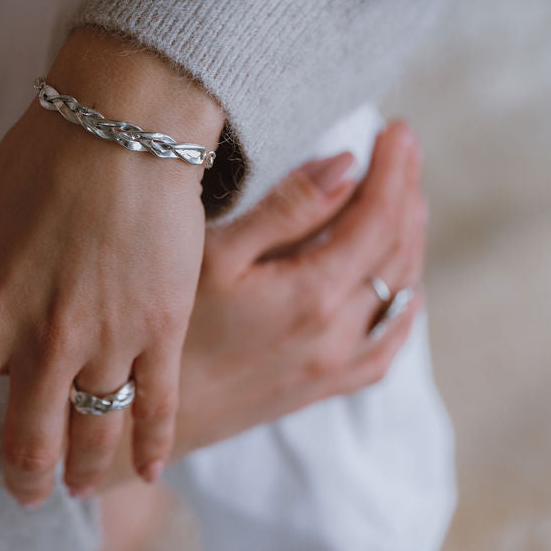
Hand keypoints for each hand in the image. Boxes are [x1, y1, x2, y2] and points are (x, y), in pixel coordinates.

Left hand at [0, 29, 224, 547]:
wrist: (120, 124)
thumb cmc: (32, 175)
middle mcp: (42, 342)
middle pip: (27, 451)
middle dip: (22, 485)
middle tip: (26, 491)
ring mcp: (108, 338)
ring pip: (94, 440)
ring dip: (81, 475)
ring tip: (77, 484)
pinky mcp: (162, 325)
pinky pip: (157, 408)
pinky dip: (150, 448)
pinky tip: (146, 471)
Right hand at [94, 120, 424, 485]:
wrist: (141, 420)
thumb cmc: (168, 330)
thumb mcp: (213, 256)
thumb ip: (285, 210)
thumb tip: (346, 166)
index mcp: (312, 295)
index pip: (377, 219)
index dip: (393, 169)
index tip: (398, 129)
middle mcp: (337, 334)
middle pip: (397, 253)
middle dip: (407, 195)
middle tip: (405, 153)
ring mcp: (334, 367)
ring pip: (400, 296)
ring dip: (409, 242)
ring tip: (407, 201)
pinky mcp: (323, 388)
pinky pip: (387, 346)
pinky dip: (404, 307)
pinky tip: (402, 288)